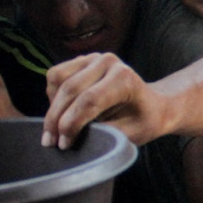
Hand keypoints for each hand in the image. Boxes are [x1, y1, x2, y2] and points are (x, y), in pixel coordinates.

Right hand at [43, 53, 169, 147]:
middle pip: (70, 90)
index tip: (63, 144)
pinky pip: (56, 76)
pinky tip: (62, 112)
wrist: (152, 105)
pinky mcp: (82, 60)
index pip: (89, 100)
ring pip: (57, 79)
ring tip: (55, 129)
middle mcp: (109, 62)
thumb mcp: (130, 135)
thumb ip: (103, 134)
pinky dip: (53, 96)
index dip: (71, 124)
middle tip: (50, 142)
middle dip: (56, 119)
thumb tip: (70, 137)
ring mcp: (94, 58)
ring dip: (52, 107)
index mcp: (125, 79)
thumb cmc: (143, 122)